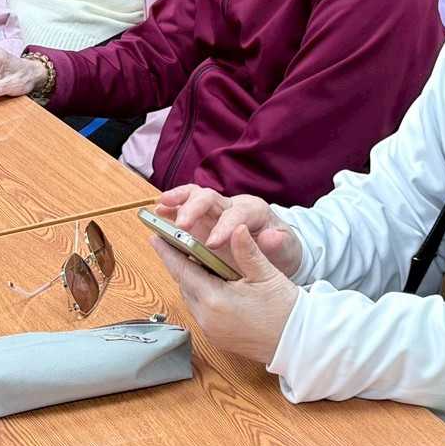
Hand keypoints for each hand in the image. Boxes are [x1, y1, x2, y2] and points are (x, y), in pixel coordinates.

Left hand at [149, 225, 299, 371]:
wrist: (299, 343)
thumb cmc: (285, 309)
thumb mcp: (266, 274)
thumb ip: (247, 250)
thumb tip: (235, 227)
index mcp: (215, 299)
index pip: (182, 270)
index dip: (168, 251)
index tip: (155, 236)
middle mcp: (207, 318)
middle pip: (184, 285)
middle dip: (180, 264)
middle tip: (176, 243)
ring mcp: (211, 331)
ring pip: (191, 299)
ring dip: (192, 281)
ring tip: (195, 261)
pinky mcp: (218, 338)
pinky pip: (201, 312)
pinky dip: (202, 296)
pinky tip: (212, 284)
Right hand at [155, 184, 302, 277]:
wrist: (276, 250)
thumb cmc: (281, 249)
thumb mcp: (287, 250)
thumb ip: (279, 244)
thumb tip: (270, 237)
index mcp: (253, 210)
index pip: (236, 214)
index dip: (224, 227)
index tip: (213, 244)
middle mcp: (231, 205)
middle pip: (209, 197)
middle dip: (193, 209)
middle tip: (181, 226)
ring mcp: (214, 211)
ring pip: (194, 196)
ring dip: (177, 200)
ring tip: (161, 208)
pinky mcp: (202, 219)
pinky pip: (184, 207)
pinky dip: (171, 208)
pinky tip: (158, 214)